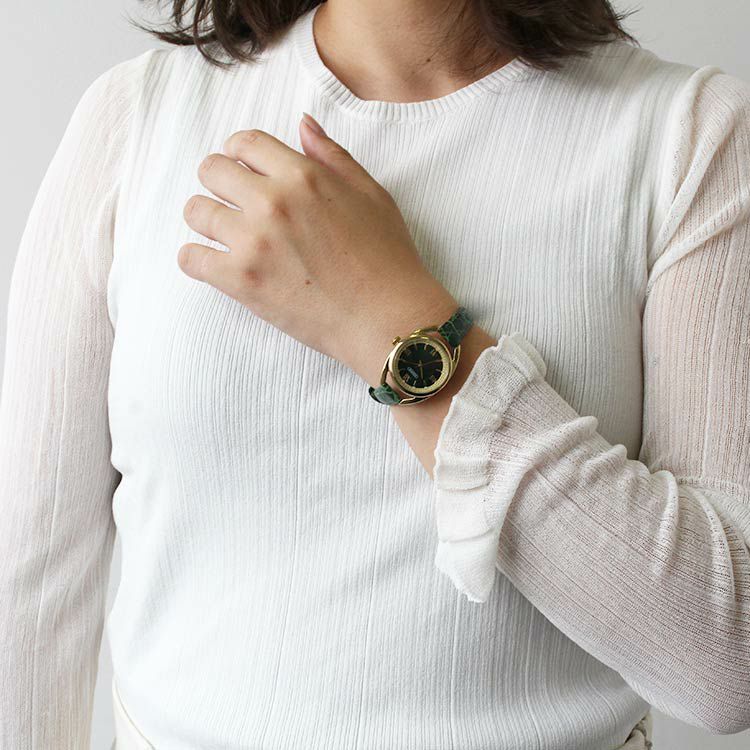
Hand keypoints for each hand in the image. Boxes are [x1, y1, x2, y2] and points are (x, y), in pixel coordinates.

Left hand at [178, 113, 457, 383]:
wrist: (388, 318)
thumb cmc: (387, 258)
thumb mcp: (371, 194)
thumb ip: (333, 156)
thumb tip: (302, 123)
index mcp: (304, 176)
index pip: (244, 143)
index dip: (238, 153)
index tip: (242, 170)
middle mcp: (273, 202)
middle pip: (211, 171)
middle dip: (218, 182)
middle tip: (233, 204)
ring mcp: (254, 242)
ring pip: (196, 212)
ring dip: (207, 221)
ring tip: (226, 236)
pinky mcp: (242, 282)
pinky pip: (190, 259)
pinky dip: (196, 259)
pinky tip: (214, 264)